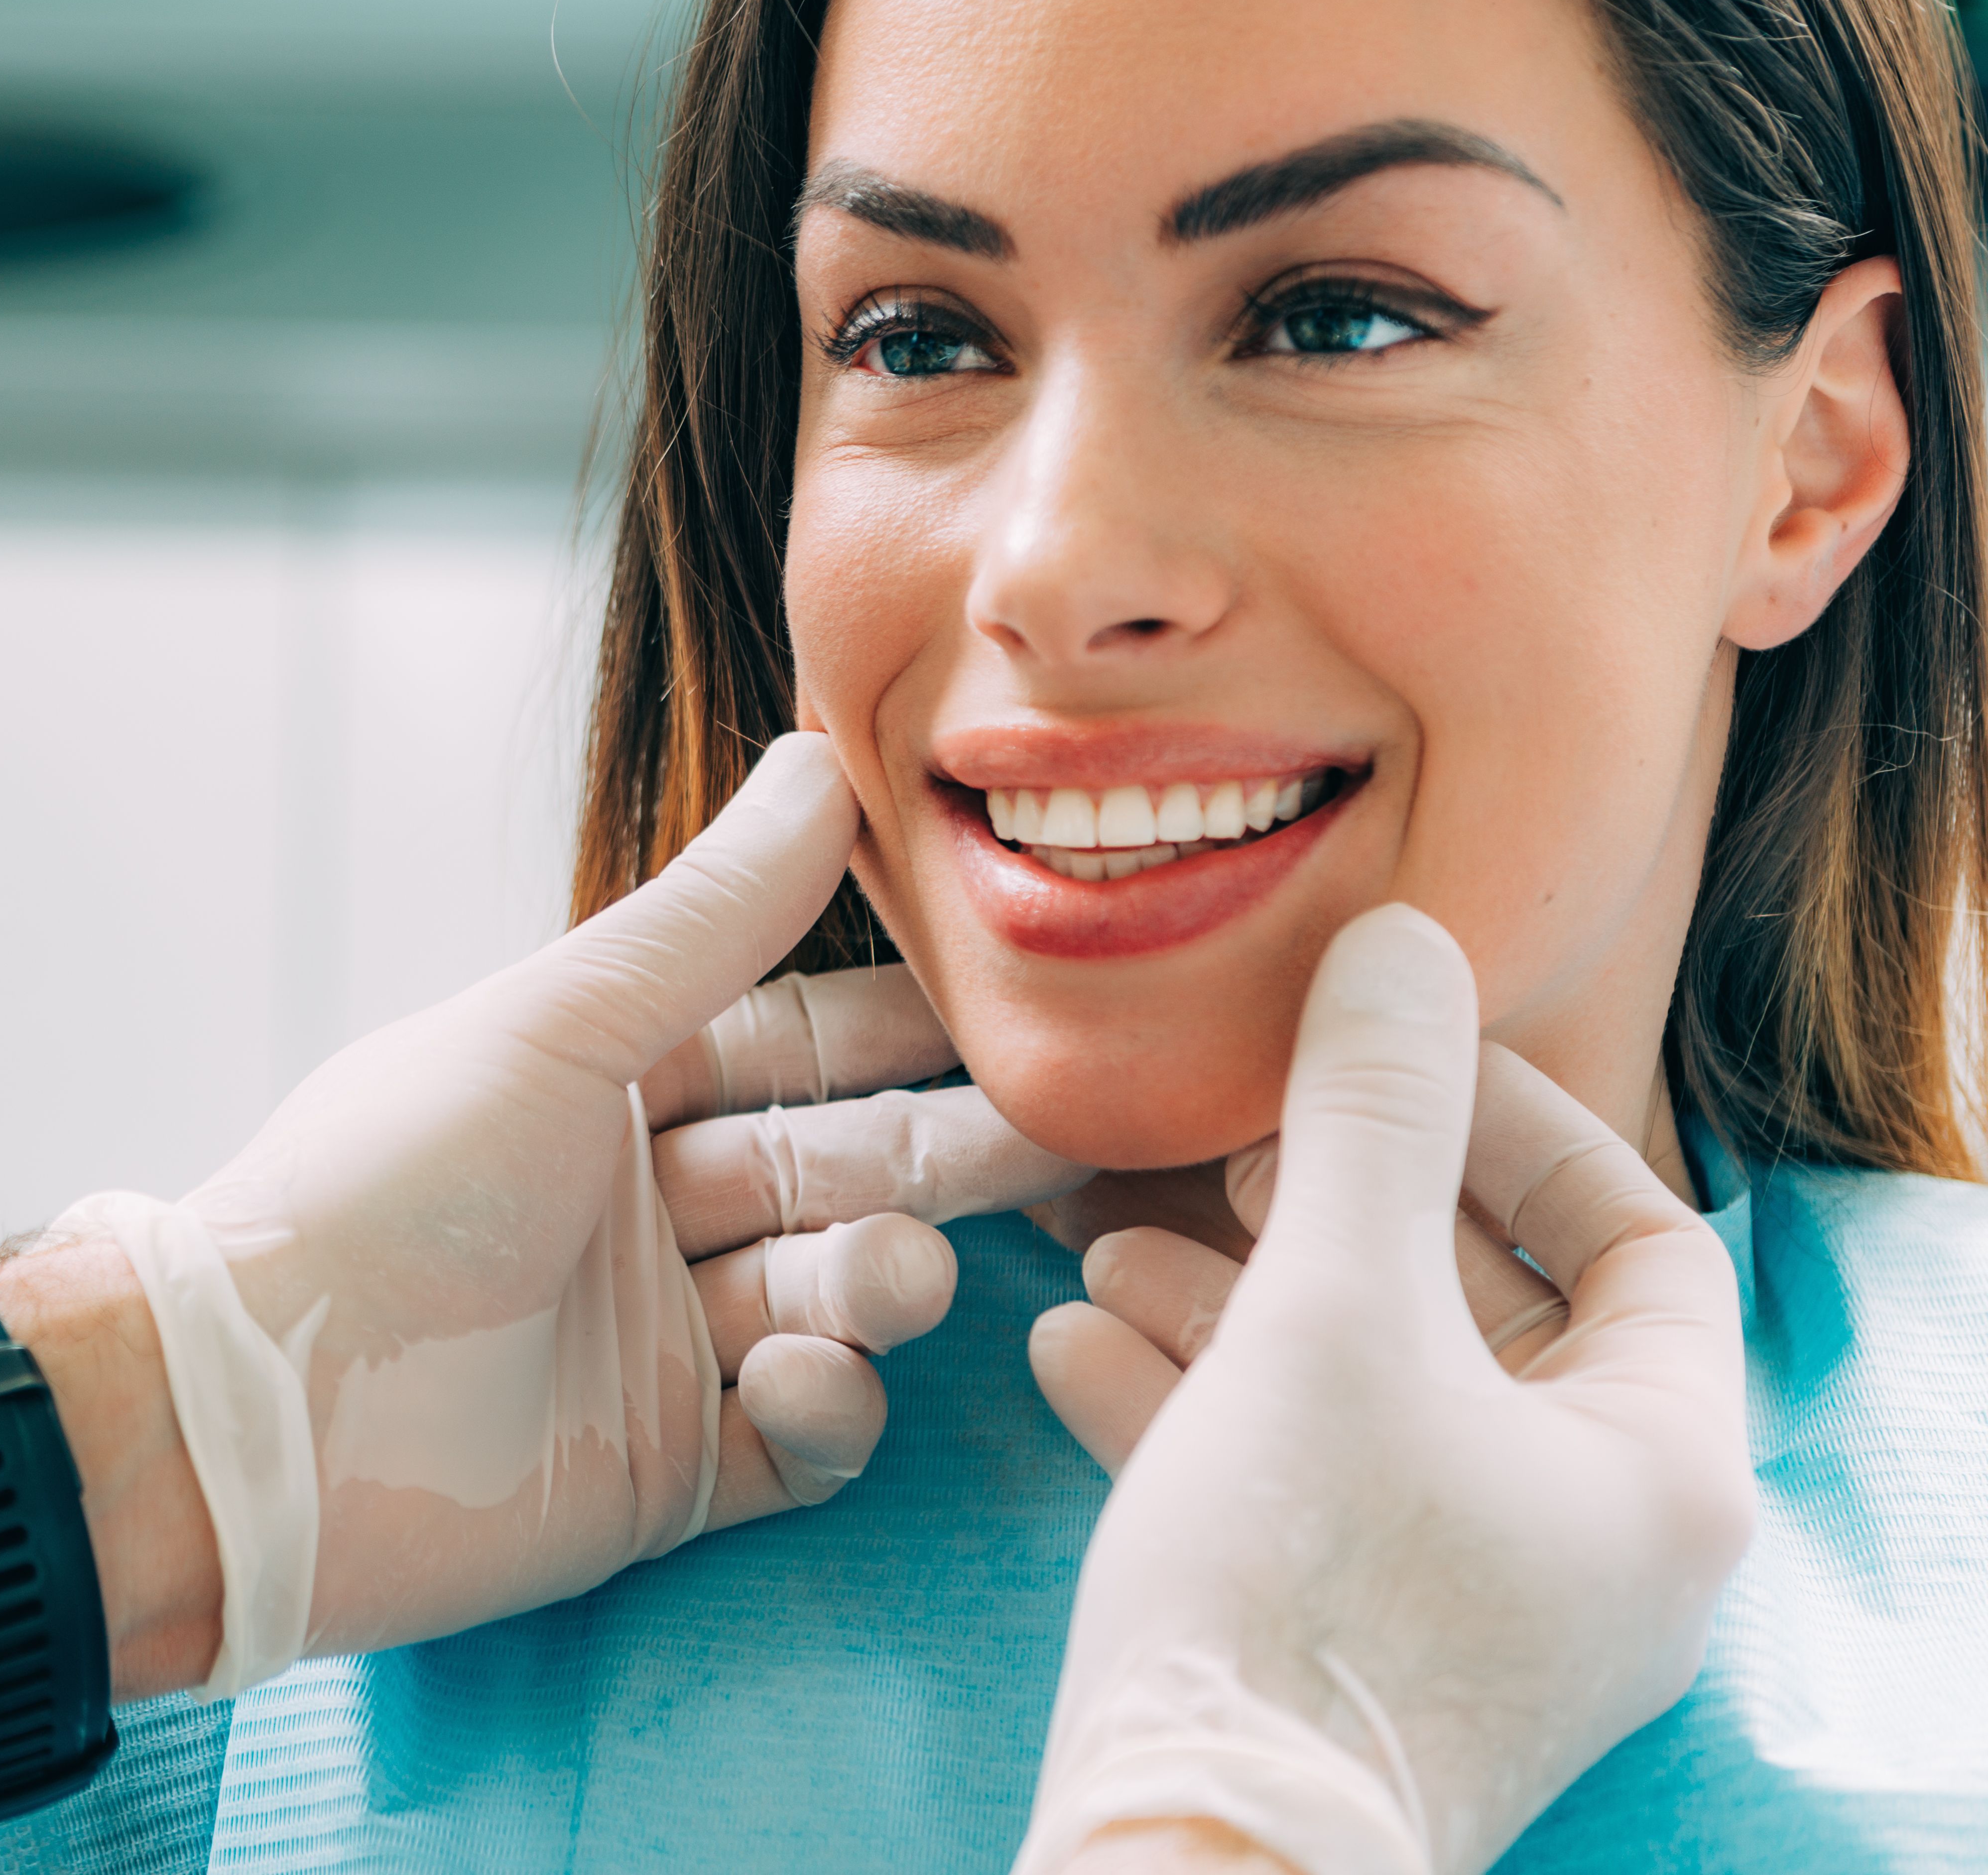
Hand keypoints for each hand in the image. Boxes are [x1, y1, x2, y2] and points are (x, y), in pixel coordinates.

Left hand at [60, 734, 1084, 1696]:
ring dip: (879, 1284)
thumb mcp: (554, 1029)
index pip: (792, 1046)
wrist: (262, 1410)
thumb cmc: (381, 1190)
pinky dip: (830, 1409)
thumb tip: (824, 760)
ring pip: (829, 1300)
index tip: (1020, 1009)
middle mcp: (636, 1210)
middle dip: (941, 1157)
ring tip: (886, 1279)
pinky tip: (813, 1379)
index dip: (903, 1031)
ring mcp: (656, 1347)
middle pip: (834, 1170)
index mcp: (602, 1090)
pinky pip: (797, 1439)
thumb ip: (707, 918)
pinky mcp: (662, 1475)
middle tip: (1061, 1139)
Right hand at [1017, 908, 1752, 1874]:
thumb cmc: (1301, 1582)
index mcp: (1656, 1470)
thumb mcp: (1329, 1304)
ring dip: (1235, 1298)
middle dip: (1329, 1209)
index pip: (1640, 1238)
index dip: (1512, 1124)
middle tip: (1219, 1147)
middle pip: (1483, 1312)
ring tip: (1104, 1239)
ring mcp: (1473, 1604)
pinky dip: (1198, 1402)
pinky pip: (1299, 1484)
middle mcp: (1593, 1544)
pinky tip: (1073, 1344)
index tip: (1377, 1065)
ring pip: (1368, 1394)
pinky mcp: (1356, 1645)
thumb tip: (1399, 944)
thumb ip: (1367, 1115)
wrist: (1194, 1847)